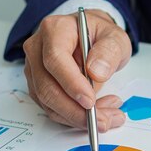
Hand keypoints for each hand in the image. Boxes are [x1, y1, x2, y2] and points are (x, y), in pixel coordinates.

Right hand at [23, 9, 130, 131]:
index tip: (90, 101)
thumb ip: (109, 52)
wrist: (92, 36)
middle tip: (103, 120)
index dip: (71, 84)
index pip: (55, 59)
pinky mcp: (38, 85)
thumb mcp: (115, 38)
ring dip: (77, 116)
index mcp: (55, 30)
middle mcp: (38, 48)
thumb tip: (97, 72)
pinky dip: (73, 116)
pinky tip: (97, 112)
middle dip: (75, 110)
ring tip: (108, 116)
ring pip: (48, 102)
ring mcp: (34, 68)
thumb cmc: (101, 35)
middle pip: (47, 86)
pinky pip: (51, 108)